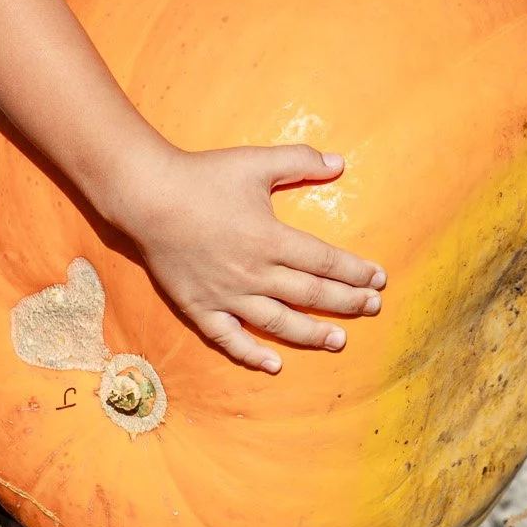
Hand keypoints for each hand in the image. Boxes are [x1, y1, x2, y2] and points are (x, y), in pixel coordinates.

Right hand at [114, 144, 385, 371]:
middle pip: (310, 295)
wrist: (148, 196)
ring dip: (312, 334)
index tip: (378, 279)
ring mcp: (227, 295)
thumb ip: (300, 161)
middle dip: (347, 303)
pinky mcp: (200, 307)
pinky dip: (252, 355)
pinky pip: (230, 339)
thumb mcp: (255, 162)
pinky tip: (274, 365)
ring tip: (338, 340)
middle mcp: (254, 273)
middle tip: (373, 308)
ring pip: (278, 323)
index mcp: (270, 239)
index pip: (325, 262)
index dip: (355, 272)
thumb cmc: (204, 176)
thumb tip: (340, 163)